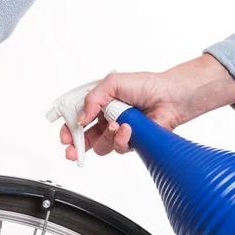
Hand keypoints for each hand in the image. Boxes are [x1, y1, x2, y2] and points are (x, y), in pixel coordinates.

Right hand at [60, 54, 234, 161]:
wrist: (169, 96)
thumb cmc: (145, 86)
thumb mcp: (112, 83)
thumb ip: (92, 99)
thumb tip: (82, 118)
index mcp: (98, 104)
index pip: (77, 119)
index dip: (69, 128)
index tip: (65, 136)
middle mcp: (106, 120)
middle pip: (84, 139)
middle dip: (76, 147)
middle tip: (72, 151)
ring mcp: (118, 132)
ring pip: (101, 145)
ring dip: (105, 137)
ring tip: (116, 125)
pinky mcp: (130, 142)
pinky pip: (118, 147)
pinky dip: (122, 138)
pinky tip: (129, 128)